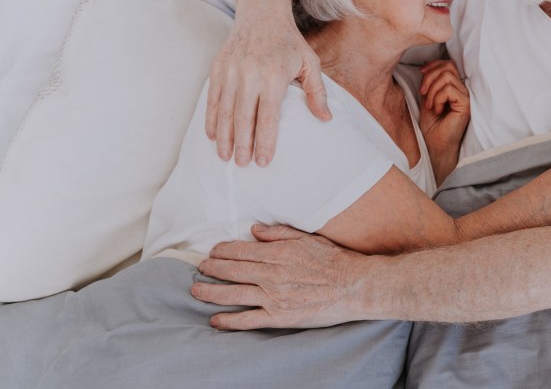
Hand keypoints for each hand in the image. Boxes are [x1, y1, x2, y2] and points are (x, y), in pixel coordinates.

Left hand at [192, 224, 361, 329]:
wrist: (354, 285)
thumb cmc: (334, 260)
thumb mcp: (308, 238)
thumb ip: (280, 233)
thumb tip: (255, 230)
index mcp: (278, 253)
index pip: (242, 251)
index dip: (223, 251)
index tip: (213, 252)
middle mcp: (272, 274)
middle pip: (233, 271)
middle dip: (212, 269)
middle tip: (200, 268)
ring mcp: (274, 297)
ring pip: (234, 294)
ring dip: (211, 292)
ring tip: (196, 291)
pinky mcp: (280, 317)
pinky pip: (248, 320)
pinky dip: (230, 320)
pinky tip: (216, 320)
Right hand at [205, 19, 328, 166]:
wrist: (261, 14)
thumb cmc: (289, 42)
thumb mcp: (310, 63)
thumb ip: (317, 92)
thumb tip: (326, 119)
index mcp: (273, 76)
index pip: (267, 117)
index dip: (264, 142)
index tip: (263, 161)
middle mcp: (249, 75)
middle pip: (243, 119)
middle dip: (242, 145)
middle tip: (243, 165)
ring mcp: (231, 72)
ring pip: (225, 111)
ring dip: (224, 137)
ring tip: (225, 157)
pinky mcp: (218, 68)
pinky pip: (213, 99)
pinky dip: (211, 119)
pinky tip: (213, 136)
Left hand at [418, 60, 469, 165]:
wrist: (435, 145)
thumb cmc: (432, 125)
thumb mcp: (427, 97)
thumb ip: (429, 83)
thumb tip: (426, 65)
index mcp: (455, 87)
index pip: (448, 64)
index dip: (433, 65)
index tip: (421, 73)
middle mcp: (463, 90)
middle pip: (448, 67)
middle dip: (430, 76)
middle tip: (422, 92)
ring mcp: (466, 97)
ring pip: (447, 77)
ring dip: (432, 90)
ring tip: (430, 105)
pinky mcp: (465, 105)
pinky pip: (448, 90)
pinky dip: (437, 98)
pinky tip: (436, 110)